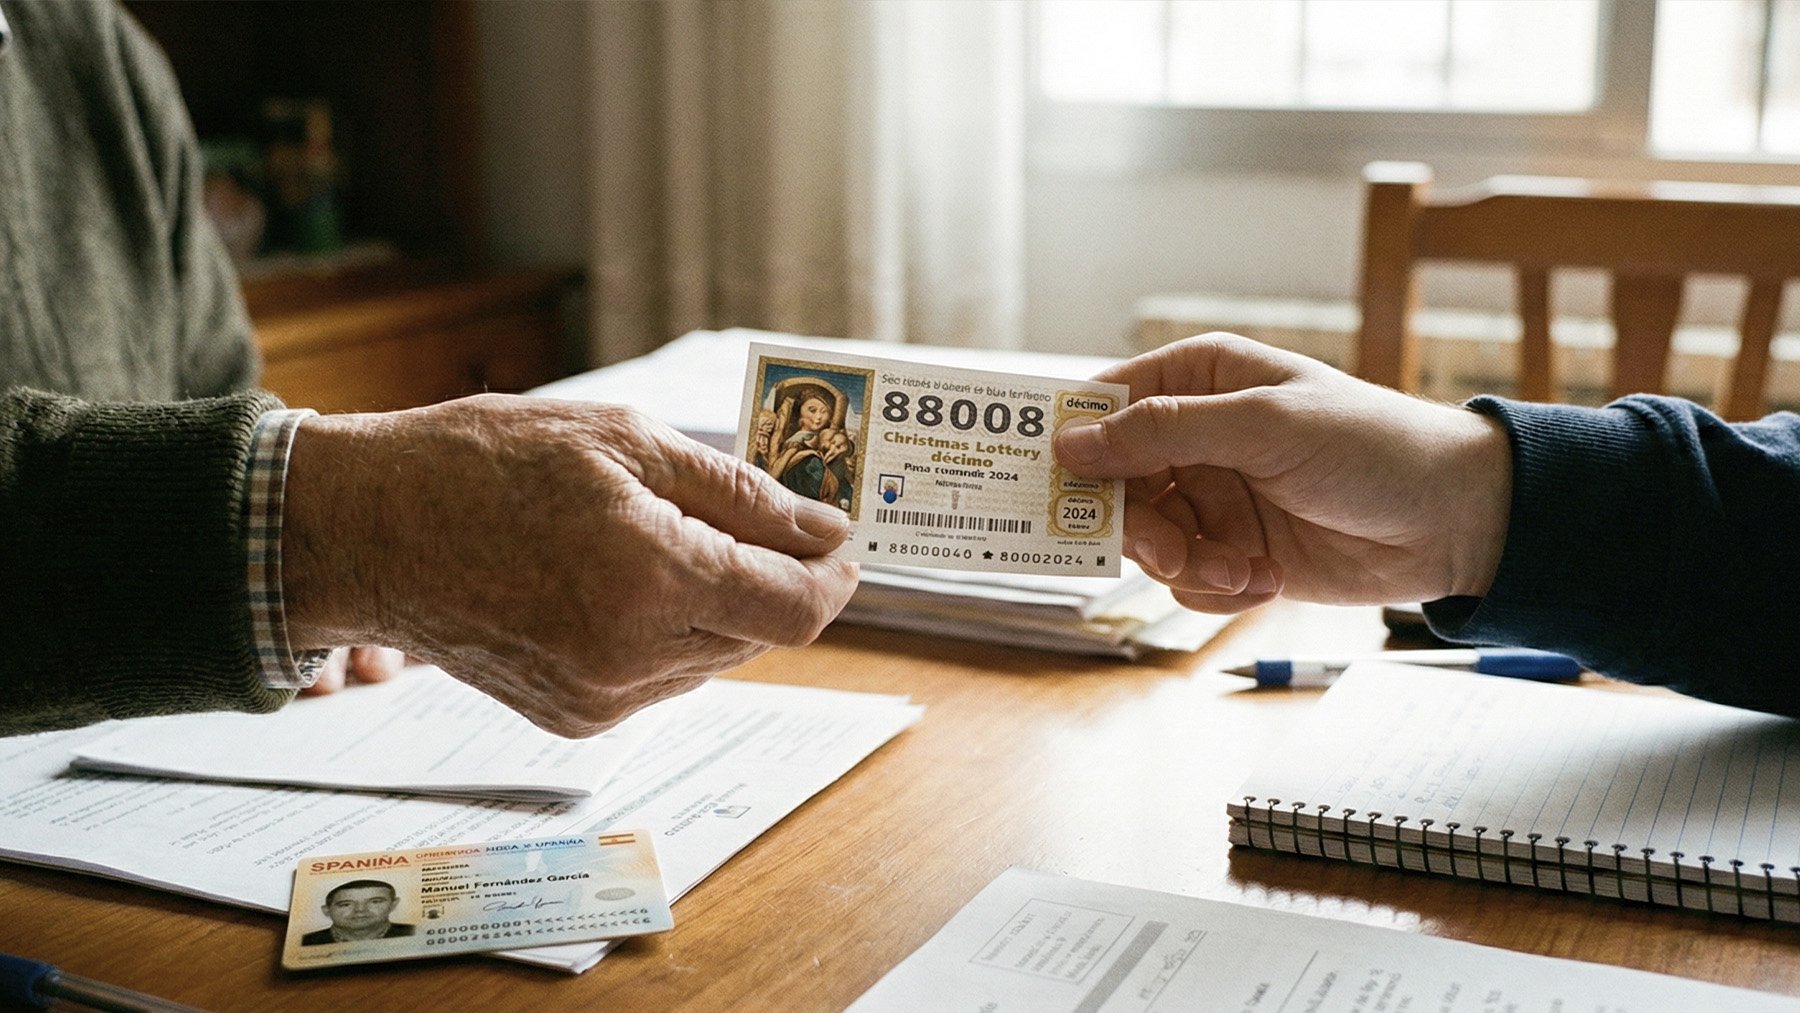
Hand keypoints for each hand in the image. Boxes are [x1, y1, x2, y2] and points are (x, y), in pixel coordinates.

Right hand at [281, 395, 857, 735]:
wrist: (367, 529)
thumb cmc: (483, 464)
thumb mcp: (625, 442)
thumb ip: (741, 494)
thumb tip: (825, 529)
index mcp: (651, 579)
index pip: (797, 608)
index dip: (834, 575)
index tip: (838, 539)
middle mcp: (631, 656)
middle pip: (762, 633)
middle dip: (771, 577)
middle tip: (749, 516)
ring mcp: (601, 697)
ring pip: (716, 658)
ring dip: (717, 604)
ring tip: (657, 538)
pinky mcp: (575, 717)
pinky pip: (662, 678)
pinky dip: (667, 632)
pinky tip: (617, 579)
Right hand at [1052, 334, 1511, 612]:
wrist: (1454, 521)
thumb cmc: (1372, 446)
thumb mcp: (1264, 425)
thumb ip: (1164, 431)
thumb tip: (1072, 442)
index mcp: (1198, 381)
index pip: (1103, 405)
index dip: (1071, 444)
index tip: (1047, 485)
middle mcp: (1195, 437)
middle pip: (1113, 485)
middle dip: (1138, 526)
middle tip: (1170, 550)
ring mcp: (1213, 496)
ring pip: (1146, 541)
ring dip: (1185, 564)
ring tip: (1242, 568)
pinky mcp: (1233, 551)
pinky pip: (1184, 581)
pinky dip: (1216, 589)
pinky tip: (1265, 578)